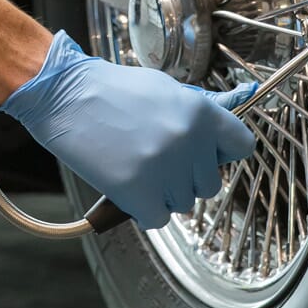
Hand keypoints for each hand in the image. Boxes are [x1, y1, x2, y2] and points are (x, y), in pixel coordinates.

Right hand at [0, 31, 256, 229]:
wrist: (65, 96)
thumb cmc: (111, 90)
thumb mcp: (165, 88)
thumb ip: (198, 111)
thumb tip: (225, 125)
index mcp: (201, 112)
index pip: (242, 145)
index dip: (222, 152)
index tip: (206, 154)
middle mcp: (189, 142)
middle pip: (209, 184)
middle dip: (186, 177)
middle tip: (157, 158)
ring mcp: (164, 169)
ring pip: (183, 204)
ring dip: (163, 193)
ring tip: (136, 166)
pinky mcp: (138, 192)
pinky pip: (157, 219)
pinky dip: (142, 209)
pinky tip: (127, 185)